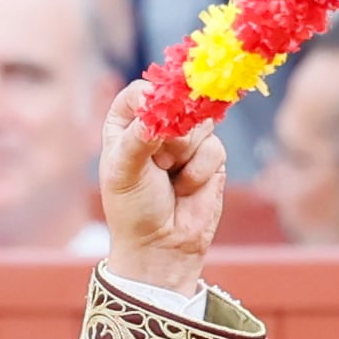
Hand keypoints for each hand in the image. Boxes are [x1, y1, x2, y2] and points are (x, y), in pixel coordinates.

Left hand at [97, 83, 224, 292]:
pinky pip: (215, 147)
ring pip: (201, 123)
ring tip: (170, 177)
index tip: (156, 114)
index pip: (140, 91)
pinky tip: (186, 189)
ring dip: (186, 153)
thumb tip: (159, 107)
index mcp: (125, 125)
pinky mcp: (210, 157)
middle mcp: (157, 127)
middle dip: (173, 133)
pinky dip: (201, 170)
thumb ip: (139, 136)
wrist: (161, 247)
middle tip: (159, 162)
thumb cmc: (132, 209)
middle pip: (179, 102)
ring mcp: (186, 140)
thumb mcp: (124, 171)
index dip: (152, 99)